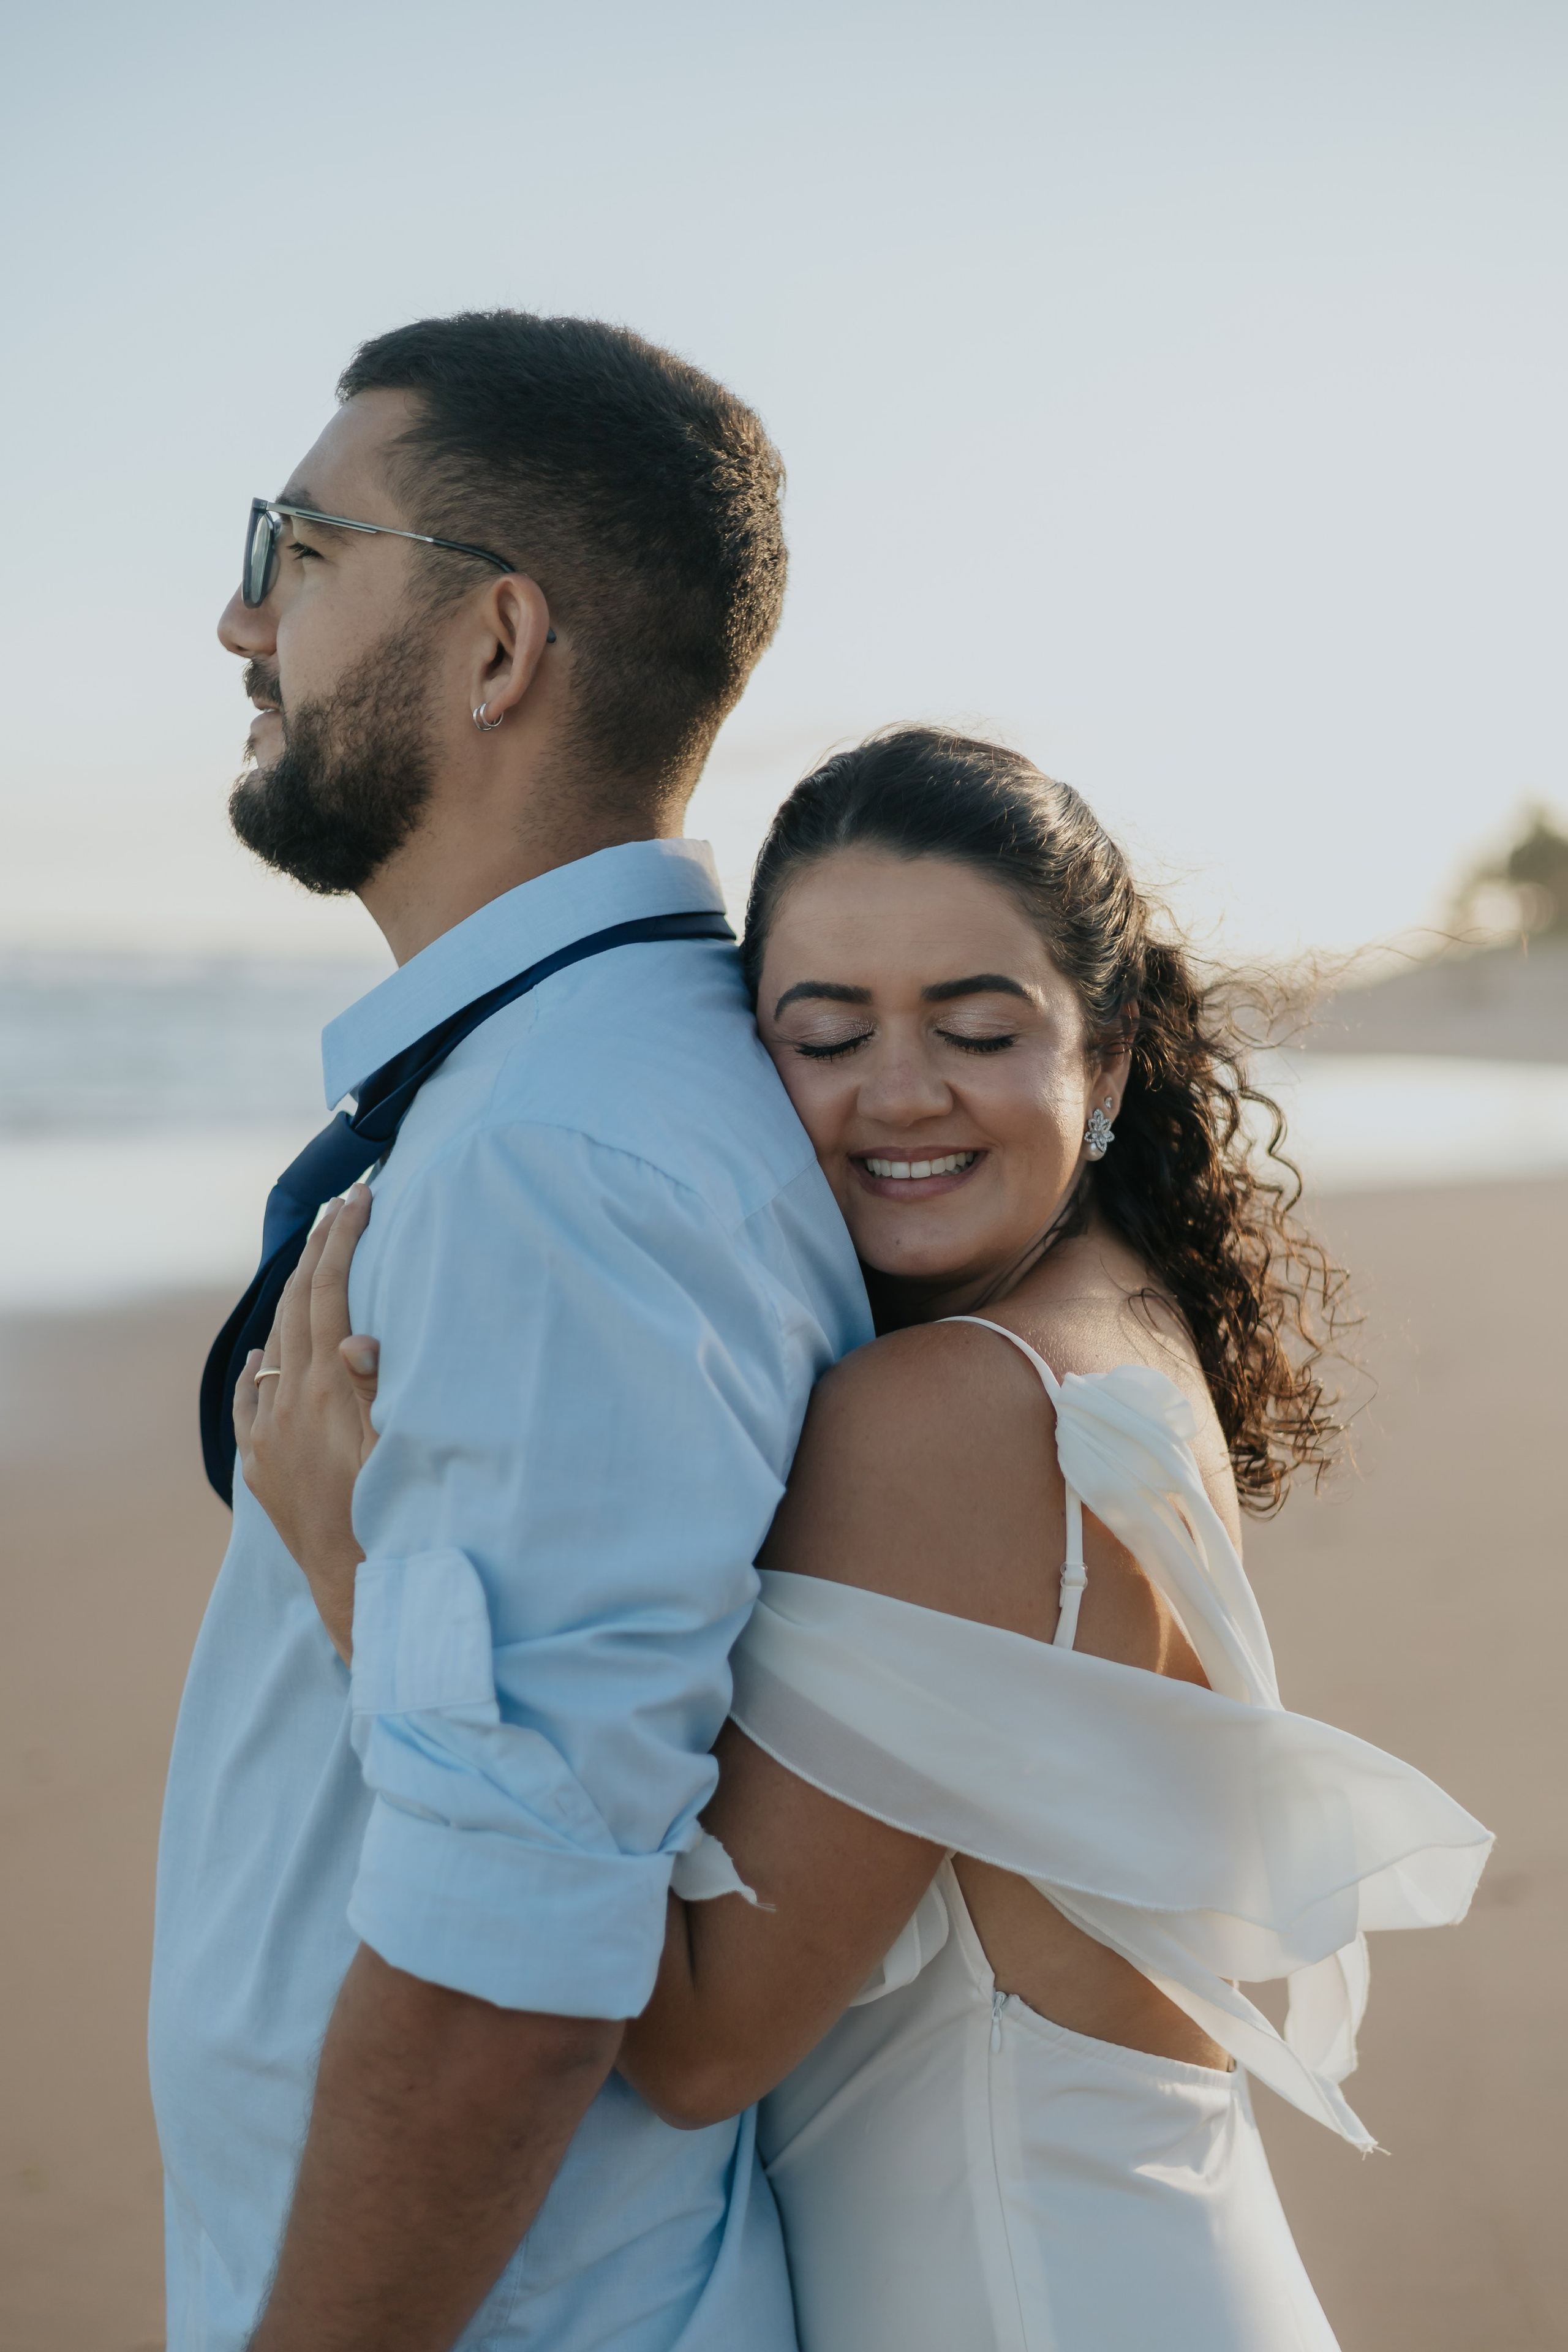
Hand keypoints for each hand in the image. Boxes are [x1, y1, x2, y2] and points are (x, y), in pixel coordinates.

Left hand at [233, 1183, 383, 1663]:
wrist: (346, 1578)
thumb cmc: (384, 1511)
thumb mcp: (391, 1449)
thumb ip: (373, 1391)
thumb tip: (356, 1338)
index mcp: (327, 1390)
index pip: (330, 1295)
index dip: (344, 1242)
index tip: (360, 1199)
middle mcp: (288, 1403)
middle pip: (299, 1305)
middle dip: (320, 1248)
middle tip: (341, 1205)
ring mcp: (267, 1431)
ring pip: (275, 1344)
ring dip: (293, 1296)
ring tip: (312, 1262)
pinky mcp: (256, 1460)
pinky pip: (249, 1399)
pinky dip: (257, 1365)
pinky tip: (263, 1350)